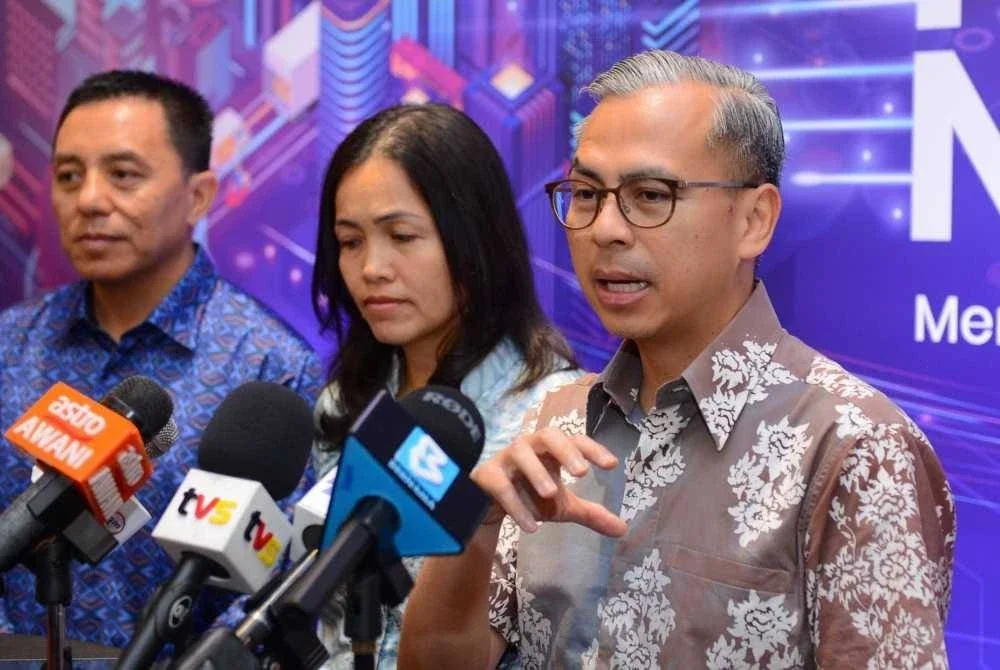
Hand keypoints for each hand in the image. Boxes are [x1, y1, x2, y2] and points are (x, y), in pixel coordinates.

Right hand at [471, 426, 626, 536]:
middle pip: (548, 434)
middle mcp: (529, 447)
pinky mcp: (486, 475)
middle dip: (565, 450)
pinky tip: (531, 527)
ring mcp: (506, 458)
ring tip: (552, 494)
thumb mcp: (561, 506)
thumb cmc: (529, 497)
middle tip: (582, 473)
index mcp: (550, 450)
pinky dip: (515, 504)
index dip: (592, 449)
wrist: (488, 508)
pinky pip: (500, 483)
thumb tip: (623, 530)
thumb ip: (590, 514)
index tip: (611, 465)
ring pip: (520, 452)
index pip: (574, 440)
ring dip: (537, 471)